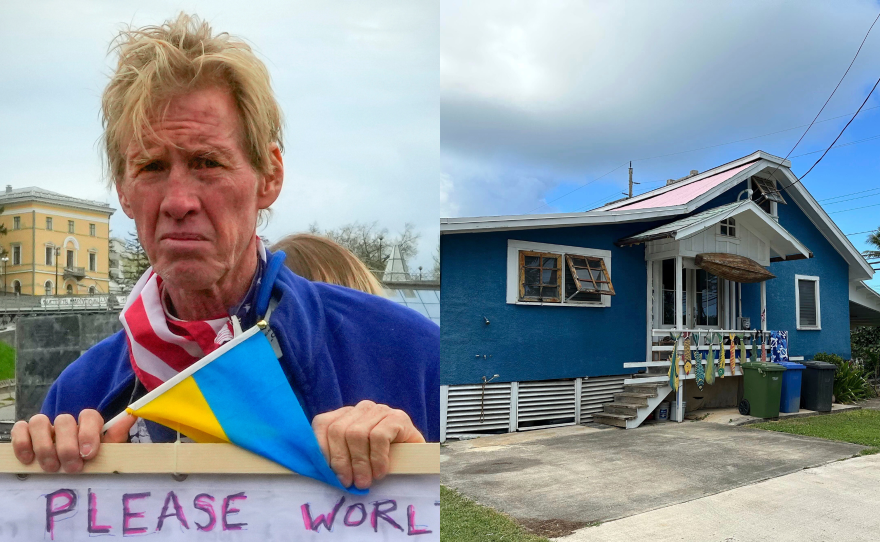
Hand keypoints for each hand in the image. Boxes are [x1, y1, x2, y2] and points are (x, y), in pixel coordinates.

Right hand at [11, 409, 135, 472]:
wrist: (71, 472)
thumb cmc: (91, 462)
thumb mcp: (107, 453)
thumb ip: (116, 436)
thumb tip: (132, 416)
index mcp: (88, 423)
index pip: (88, 415)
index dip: (88, 433)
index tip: (88, 454)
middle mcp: (66, 423)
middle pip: (63, 420)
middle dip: (67, 447)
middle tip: (73, 468)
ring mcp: (45, 427)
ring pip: (39, 421)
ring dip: (44, 446)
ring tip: (52, 467)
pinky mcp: (26, 434)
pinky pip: (20, 428)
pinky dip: (22, 442)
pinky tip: (29, 459)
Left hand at [312, 400, 424, 489]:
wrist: (417, 457)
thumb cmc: (381, 460)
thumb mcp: (355, 457)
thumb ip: (338, 458)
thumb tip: (320, 472)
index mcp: (345, 415)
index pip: (322, 424)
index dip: (322, 450)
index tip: (328, 474)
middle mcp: (361, 408)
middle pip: (338, 430)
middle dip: (341, 461)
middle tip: (349, 483)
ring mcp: (380, 410)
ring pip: (356, 433)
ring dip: (359, 463)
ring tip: (365, 481)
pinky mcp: (397, 417)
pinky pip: (379, 437)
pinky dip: (377, 458)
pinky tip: (381, 472)